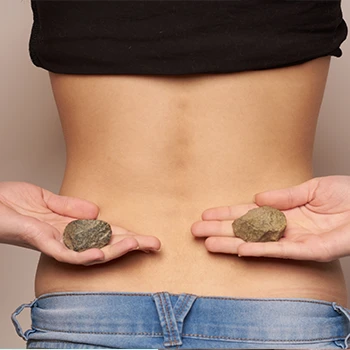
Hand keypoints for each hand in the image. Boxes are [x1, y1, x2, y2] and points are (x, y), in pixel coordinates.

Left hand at [0, 182, 160, 264]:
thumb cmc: (10, 203)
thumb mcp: (46, 199)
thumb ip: (70, 206)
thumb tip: (96, 211)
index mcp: (69, 228)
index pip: (104, 233)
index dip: (126, 235)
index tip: (146, 236)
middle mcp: (66, 239)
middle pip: (104, 245)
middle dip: (130, 245)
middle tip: (153, 244)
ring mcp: (55, 242)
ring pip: (89, 253)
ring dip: (114, 249)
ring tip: (136, 244)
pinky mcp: (41, 242)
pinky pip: (64, 254)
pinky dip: (83, 255)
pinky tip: (100, 253)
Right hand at [191, 176, 349, 261]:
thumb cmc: (347, 196)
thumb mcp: (311, 188)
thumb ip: (283, 196)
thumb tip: (256, 198)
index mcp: (283, 213)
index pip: (248, 214)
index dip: (227, 214)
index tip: (207, 213)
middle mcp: (284, 229)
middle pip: (245, 230)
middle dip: (219, 229)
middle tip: (195, 230)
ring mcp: (294, 241)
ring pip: (256, 243)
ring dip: (231, 243)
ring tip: (207, 242)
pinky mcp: (308, 251)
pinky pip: (279, 251)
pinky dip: (259, 250)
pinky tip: (240, 249)